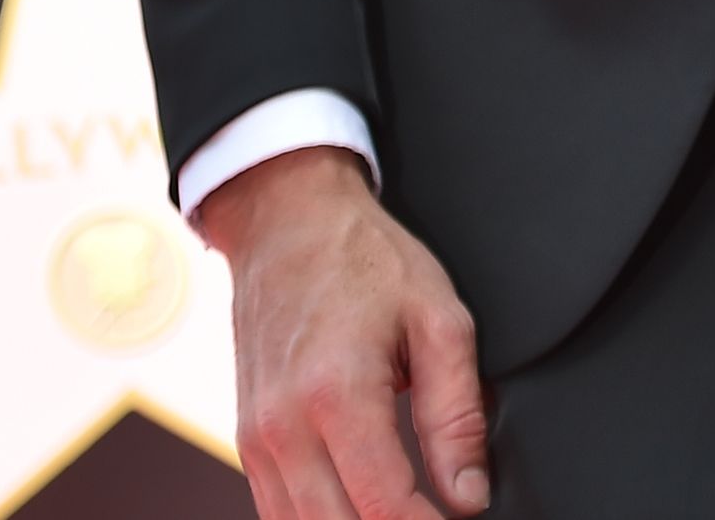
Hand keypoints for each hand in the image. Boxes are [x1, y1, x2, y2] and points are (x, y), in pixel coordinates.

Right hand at [196, 147, 489, 519]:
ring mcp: (255, 440)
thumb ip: (456, 413)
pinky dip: (321, 519)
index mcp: (335, 394)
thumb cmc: (364, 260)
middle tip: (441, 516)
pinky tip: (363, 508)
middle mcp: (281, 428)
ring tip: (409, 512)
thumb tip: (468, 493)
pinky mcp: (246, 443)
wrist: (286, 224)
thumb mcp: (439, 318)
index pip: (385, 506)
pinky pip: (278, 510)